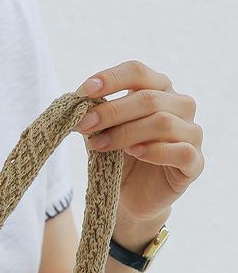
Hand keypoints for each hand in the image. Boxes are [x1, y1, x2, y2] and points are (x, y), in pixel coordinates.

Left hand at [74, 61, 203, 245]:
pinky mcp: (195, 163)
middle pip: (149, 98)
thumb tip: (76, 104)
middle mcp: (180, 106)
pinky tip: (135, 154)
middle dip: (111, 111)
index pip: (137, 72)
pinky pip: (181, 151)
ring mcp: (191, 133)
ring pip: (163, 122)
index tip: (83, 91)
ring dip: (126, 133)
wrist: (131, 200)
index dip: (111, 79)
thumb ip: (96, 117)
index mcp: (159, 90)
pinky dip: (156, 151)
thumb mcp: (104, 134)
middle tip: (83, 125)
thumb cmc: (119, 160)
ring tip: (99, 145)